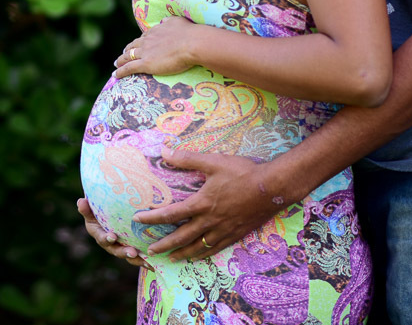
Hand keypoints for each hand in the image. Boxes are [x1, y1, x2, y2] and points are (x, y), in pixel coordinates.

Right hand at [76, 197, 151, 269]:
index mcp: (99, 235)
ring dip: (137, 259)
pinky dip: (146, 260)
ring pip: (129, 256)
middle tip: (132, 252)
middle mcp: (111, 244)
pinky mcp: (133, 249)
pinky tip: (155, 262)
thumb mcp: (91, 210)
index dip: (106, 238)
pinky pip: (139, 256)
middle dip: (124, 252)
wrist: (110, 214)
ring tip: (146, 261)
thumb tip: (80, 201)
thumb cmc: (99, 211)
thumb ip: (86, 208)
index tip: (112, 237)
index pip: (102, 238)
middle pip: (117, 251)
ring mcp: (122, 247)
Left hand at [114, 17, 198, 77]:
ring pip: (128, 56)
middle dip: (127, 50)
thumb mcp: (177, 21)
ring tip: (117, 64)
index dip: (139, 42)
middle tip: (123, 53)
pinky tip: (115, 74)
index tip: (137, 45)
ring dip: (121, 60)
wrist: (192, 43)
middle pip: (133, 45)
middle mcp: (147, 40)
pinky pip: (129, 68)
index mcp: (155, 31)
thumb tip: (164, 21)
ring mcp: (145, 52)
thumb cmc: (189, 33)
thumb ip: (169, 21)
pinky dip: (120, 71)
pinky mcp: (146, 64)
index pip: (144, 37)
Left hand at [133, 150, 284, 260]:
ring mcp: (224, 230)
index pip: (171, 214)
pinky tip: (199, 256)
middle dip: (164, 244)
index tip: (138, 220)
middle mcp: (211, 221)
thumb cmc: (243, 172)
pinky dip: (204, 254)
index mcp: (202, 203)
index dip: (152, 218)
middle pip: (182, 237)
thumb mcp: (214, 161)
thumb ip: (188, 158)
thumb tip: (164, 152)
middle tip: (149, 251)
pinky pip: (216, 248)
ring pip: (199, 247)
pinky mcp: (236, 234)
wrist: (273, 187)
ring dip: (182, 253)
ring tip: (171, 259)